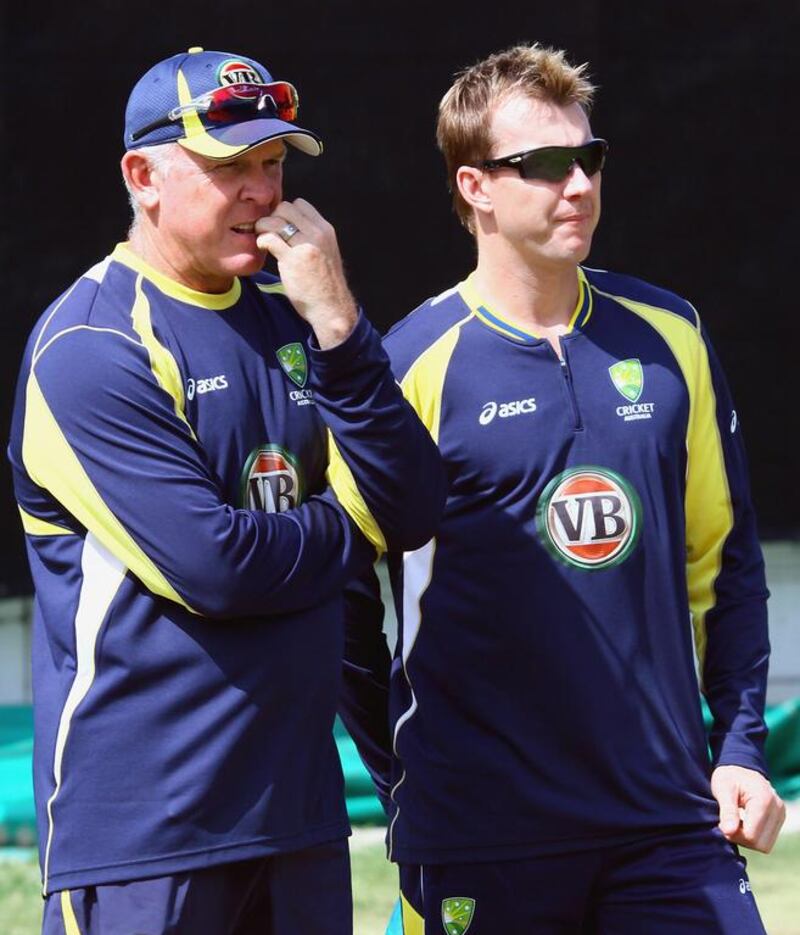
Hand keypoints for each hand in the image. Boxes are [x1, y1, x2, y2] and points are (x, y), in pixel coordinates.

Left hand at [255, 199, 357, 348]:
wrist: (331, 308)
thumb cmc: (325, 284)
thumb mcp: (327, 252)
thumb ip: (313, 237)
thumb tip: (293, 225)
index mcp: (326, 230)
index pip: (300, 204)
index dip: (286, 212)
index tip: (281, 226)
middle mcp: (317, 234)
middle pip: (286, 207)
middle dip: (273, 217)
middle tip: (269, 231)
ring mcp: (305, 245)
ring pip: (275, 220)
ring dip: (264, 227)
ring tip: (264, 239)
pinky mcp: (292, 259)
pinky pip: (270, 238)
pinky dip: (262, 241)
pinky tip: (264, 248)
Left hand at [710, 764, 785, 852]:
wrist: (740, 769)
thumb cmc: (728, 777)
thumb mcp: (722, 789)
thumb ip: (727, 811)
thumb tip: (728, 832)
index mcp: (763, 800)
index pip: (751, 835)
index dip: (734, 835)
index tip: (722, 824)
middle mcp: (777, 808)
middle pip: (761, 844)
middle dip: (741, 839)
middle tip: (727, 824)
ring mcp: (781, 814)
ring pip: (766, 845)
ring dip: (748, 840)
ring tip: (735, 823)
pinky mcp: (780, 819)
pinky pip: (768, 840)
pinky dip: (754, 837)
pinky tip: (743, 823)